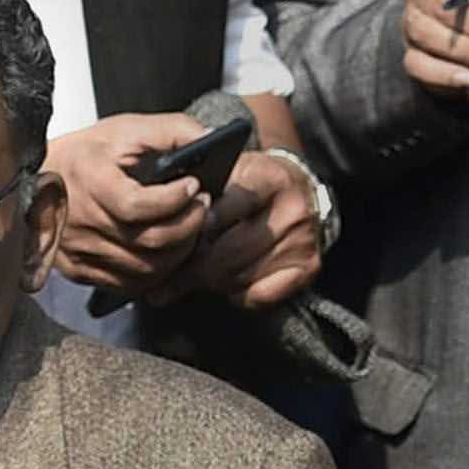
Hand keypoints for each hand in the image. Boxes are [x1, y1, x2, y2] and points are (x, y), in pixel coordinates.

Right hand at [50, 113, 228, 298]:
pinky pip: (130, 284)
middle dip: (190, 226)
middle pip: (150, 242)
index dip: (175, 200)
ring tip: (189, 227)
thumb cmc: (84, 154)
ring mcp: (79, 252)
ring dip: (179, 252)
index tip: (194, 186)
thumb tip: (211, 138)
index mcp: (90, 181)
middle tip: (202, 207)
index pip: (138, 206)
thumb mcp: (125, 129)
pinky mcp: (80, 271)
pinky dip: (157, 271)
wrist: (35, 179)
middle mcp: (82, 222)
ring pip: (146, 269)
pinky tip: (166, 249)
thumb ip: (172, 130)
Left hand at [182, 149, 327, 309]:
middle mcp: (292, 209)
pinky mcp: (308, 267)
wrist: (298, 189)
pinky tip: (226, 283)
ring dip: (210, 281)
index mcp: (269, 177)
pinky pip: (259, 296)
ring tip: (192, 276)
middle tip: (168, 273)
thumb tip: (159, 225)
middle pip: (231, 250)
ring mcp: (303, 240)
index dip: (202, 223)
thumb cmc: (251, 184)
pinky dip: (236, 293)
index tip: (178, 237)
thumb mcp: (229, 173)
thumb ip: (200, 194)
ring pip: (239, 276)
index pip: (233, 204)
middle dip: (194, 265)